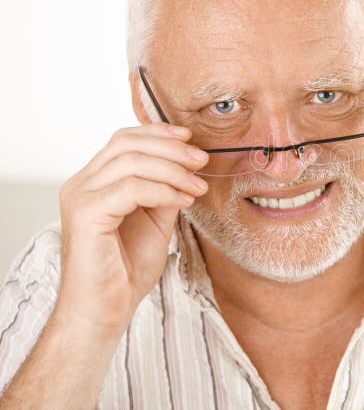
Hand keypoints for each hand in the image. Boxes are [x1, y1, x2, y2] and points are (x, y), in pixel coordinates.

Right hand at [55, 122, 208, 337]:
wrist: (105, 311)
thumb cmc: (126, 271)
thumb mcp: (155, 221)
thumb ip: (165, 191)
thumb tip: (188, 166)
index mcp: (93, 182)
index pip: (124, 140)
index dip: (158, 133)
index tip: (191, 139)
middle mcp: (81, 184)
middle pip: (126, 143)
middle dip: (171, 148)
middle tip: (201, 161)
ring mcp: (79, 197)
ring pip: (131, 162)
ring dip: (173, 170)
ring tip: (197, 187)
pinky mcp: (85, 214)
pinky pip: (132, 188)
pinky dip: (164, 190)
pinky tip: (183, 201)